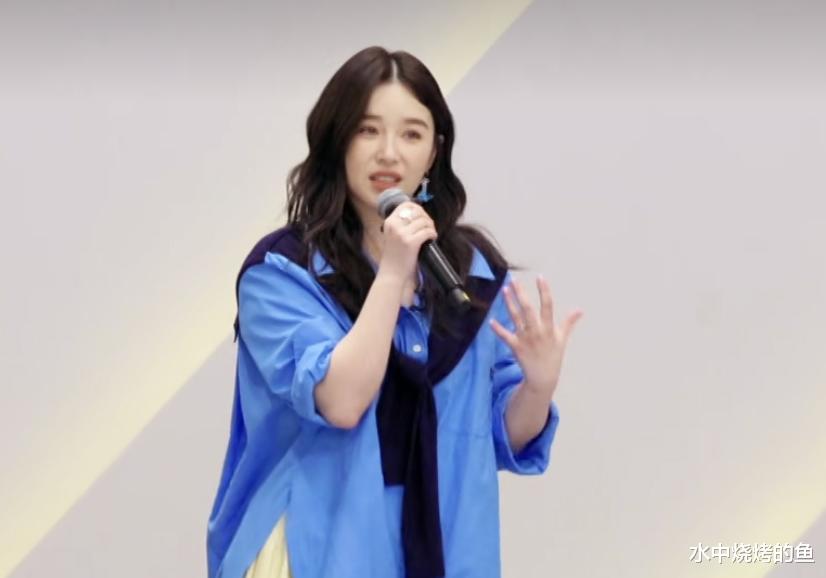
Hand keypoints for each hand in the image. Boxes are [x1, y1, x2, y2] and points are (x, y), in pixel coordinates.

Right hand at [376, 202, 436, 283]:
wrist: (391, 274)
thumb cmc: (394, 257)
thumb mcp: (392, 236)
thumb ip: (401, 225)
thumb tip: (419, 215)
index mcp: (389, 222)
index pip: (406, 205)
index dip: (418, 208)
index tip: (422, 217)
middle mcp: (394, 225)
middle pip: (417, 212)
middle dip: (427, 218)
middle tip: (429, 227)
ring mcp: (402, 234)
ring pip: (424, 221)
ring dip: (431, 227)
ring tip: (431, 234)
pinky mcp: (411, 242)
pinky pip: (428, 231)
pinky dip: (433, 234)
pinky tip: (432, 240)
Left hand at [489, 276, 582, 398]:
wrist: (543, 378)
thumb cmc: (553, 356)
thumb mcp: (562, 339)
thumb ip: (569, 322)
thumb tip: (580, 310)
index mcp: (549, 328)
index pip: (548, 306)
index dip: (544, 291)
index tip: (540, 277)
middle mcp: (537, 331)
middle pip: (528, 309)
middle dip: (521, 294)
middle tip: (514, 280)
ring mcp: (526, 339)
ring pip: (516, 318)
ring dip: (509, 303)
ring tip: (504, 289)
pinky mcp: (516, 347)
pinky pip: (505, 336)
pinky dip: (498, 329)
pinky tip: (491, 320)